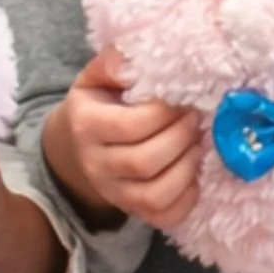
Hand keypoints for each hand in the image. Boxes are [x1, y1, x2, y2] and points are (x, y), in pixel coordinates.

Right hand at [42, 48, 203, 229]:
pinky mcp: (133, 211)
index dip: (164, 113)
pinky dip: (188, 197)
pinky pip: (165, 216)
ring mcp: (114, 193)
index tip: (182, 99)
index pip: (130, 126)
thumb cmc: (97, 106)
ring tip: (198, 144)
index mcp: (85, 126)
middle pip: (144, 162)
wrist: (75, 149)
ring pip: (156, 194)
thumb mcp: (96, 78)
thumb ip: (114, 63)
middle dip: (181, 137)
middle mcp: (96, 165)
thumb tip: (131, 56)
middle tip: (197, 118)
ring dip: (188, 167)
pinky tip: (194, 172)